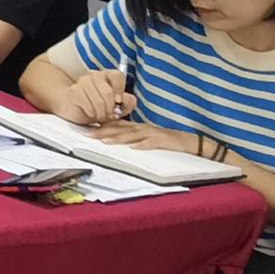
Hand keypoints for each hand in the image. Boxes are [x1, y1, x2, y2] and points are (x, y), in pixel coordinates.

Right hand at [49, 68, 135, 126]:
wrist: (77, 109)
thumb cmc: (101, 107)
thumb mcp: (119, 106)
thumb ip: (128, 102)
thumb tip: (124, 99)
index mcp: (108, 75)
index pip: (117, 75)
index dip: (120, 89)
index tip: (119, 101)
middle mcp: (95, 75)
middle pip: (108, 92)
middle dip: (110, 108)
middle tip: (110, 115)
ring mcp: (82, 82)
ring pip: (98, 100)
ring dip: (101, 113)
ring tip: (101, 116)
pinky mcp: (73, 91)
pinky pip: (87, 105)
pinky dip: (91, 113)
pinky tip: (91, 114)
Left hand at [87, 120, 201, 156]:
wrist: (188, 141)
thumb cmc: (165, 140)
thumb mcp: (145, 136)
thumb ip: (131, 135)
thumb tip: (113, 137)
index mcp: (138, 127)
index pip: (117, 125)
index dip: (101, 126)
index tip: (87, 128)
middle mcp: (142, 128)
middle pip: (120, 129)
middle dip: (104, 132)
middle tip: (89, 135)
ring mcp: (152, 134)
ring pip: (132, 135)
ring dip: (118, 138)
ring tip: (106, 141)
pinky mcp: (162, 141)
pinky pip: (151, 143)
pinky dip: (142, 145)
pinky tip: (134, 148)